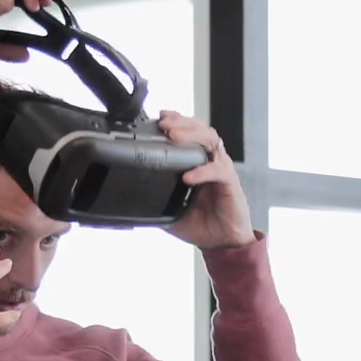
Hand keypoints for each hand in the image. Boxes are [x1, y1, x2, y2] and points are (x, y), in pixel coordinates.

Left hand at [159, 111, 255, 249]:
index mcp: (196, 162)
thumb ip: (155, 200)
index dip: (176, 121)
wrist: (223, 243)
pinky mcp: (230, 184)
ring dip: (192, 135)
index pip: (188, 132)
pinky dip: (202, 171)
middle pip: (200, 128)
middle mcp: (210, 160)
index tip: (159, 117)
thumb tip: (129, 199)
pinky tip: (188, 176)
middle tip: (164, 124)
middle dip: (181, 122)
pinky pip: (218, 170)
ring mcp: (221, 170)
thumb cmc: (202, 222)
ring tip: (174, 138)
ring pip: (211, 140)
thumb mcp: (170, 210)